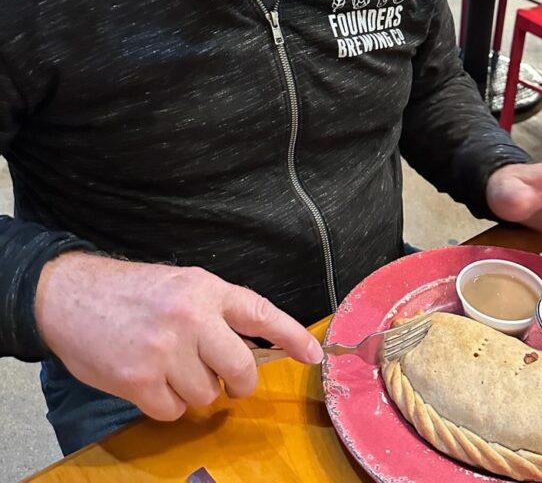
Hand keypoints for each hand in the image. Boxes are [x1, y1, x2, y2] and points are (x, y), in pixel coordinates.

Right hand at [35, 254, 323, 420]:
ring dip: (195, 390)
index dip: (291, 336)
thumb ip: (217, 310)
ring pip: (207, 395)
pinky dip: (166, 404)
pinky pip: (174, 411)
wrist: (73, 297)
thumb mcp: (184, 285)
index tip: (312, 355)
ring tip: (172, 367)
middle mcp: (191, 318)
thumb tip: (254, 345)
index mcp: (206, 289)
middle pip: (241, 368)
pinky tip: (150, 381)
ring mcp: (165, 351)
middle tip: (230, 380)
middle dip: (240, 381)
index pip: (261, 313)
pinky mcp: (139, 381)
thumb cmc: (134, 291)